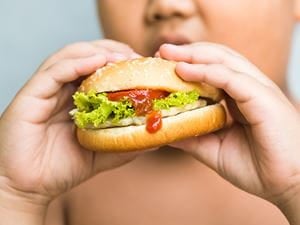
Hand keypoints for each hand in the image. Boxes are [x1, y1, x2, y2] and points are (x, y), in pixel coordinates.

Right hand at [0, 40, 140, 209]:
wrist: (30, 187)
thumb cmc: (64, 168)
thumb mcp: (103, 154)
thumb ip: (126, 143)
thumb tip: (156, 135)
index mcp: (77, 98)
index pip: (98, 68)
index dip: (120, 61)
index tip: (143, 63)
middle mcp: (62, 89)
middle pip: (85, 55)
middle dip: (112, 51)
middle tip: (134, 56)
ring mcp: (46, 90)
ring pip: (70, 56)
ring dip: (97, 51)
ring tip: (120, 56)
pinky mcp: (32, 94)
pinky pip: (54, 71)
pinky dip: (77, 63)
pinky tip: (98, 61)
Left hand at [159, 43, 299, 206]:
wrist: (290, 185)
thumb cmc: (259, 168)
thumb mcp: (215, 150)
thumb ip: (193, 137)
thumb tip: (166, 129)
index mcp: (239, 98)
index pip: (212, 69)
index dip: (188, 63)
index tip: (162, 63)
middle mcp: (249, 88)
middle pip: (217, 58)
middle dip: (188, 52)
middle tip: (161, 51)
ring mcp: (257, 90)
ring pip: (224, 61)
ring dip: (193, 55)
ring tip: (167, 53)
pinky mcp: (263, 98)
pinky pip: (232, 78)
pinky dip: (206, 72)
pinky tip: (184, 70)